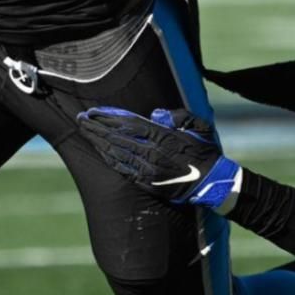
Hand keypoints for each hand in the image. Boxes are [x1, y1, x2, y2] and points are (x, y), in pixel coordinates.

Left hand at [77, 106, 241, 210]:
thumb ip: (178, 116)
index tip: (93, 111)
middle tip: (80, 120)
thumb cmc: (206, 152)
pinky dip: (109, 160)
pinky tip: (99, 152)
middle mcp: (152, 152)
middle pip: (116, 138)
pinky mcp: (148, 182)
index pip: (128, 124)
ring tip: (84, 132)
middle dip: (96, 128)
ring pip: (116, 153)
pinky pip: (123, 170)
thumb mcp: (199, 126)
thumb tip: (155, 114)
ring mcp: (148, 169)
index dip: (108, 117)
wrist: (213, 183)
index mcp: (163, 136)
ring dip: (98, 142)